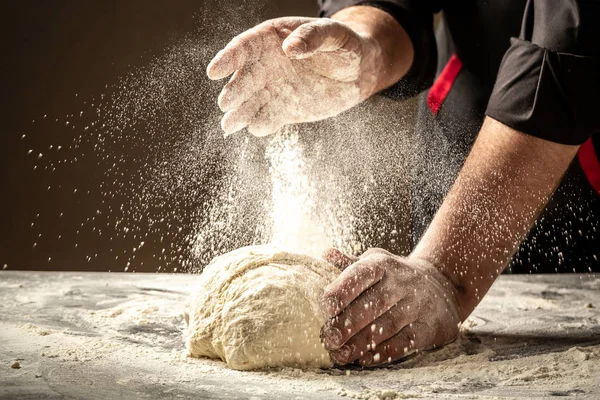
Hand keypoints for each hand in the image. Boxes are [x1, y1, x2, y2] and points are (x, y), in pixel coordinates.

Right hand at [206, 17, 383, 135]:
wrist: (358, 72)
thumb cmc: (345, 45)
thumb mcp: (335, 34)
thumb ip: (314, 37)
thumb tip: (290, 48)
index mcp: (271, 39)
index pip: (244, 47)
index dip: (228, 58)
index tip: (215, 71)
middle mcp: (266, 65)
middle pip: (244, 78)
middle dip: (234, 91)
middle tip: (226, 103)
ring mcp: (272, 89)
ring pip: (249, 103)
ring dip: (238, 114)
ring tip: (229, 125)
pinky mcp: (282, 111)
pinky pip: (267, 119)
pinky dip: (260, 125)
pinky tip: (257, 128)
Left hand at [320, 248, 460, 365]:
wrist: (442, 285)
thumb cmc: (396, 276)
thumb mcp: (376, 262)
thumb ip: (350, 264)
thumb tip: (327, 254)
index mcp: (383, 264)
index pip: (361, 273)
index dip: (343, 290)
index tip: (326, 307)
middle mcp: (402, 282)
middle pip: (373, 304)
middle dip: (348, 323)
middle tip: (328, 338)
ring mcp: (418, 305)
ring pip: (387, 326)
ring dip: (361, 343)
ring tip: (340, 354)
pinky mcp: (430, 326)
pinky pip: (405, 342)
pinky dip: (384, 353)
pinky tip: (364, 359)